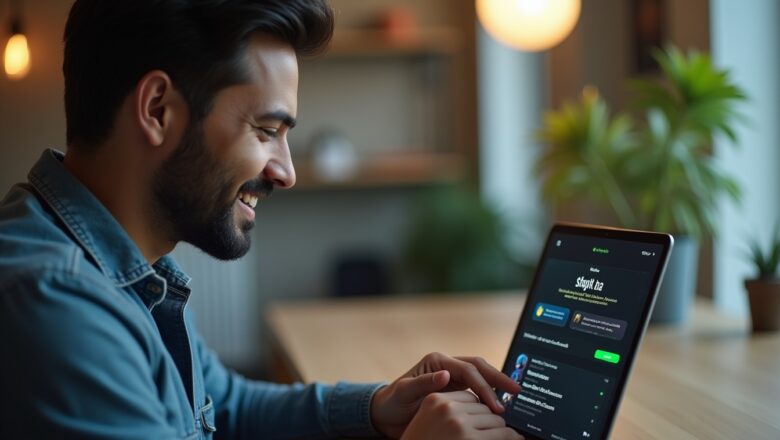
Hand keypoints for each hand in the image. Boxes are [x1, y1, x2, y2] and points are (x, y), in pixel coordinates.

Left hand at [370, 352, 520, 437]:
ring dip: (497, 386)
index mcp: (437, 361)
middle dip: (499, 378)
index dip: (484, 387)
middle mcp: (447, 365)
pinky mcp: (456, 388)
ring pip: (481, 375)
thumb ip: (424, 383)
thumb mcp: (403, 393)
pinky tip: (499, 405)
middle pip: (479, 367)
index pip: (468, 370)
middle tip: (517, 391)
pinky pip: (477, 388)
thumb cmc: (392, 403)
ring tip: (514, 398)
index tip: (495, 405)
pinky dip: (489, 395)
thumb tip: (446, 375)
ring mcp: (452, 376)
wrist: (386, 413)